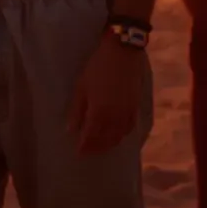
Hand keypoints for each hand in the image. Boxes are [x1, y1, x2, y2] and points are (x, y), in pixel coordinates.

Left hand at [68, 30, 144, 154]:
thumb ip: (77, 110)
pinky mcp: (135, 108)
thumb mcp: (82, 86)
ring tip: (100, 146)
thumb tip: (71, 129)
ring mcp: (127, 114)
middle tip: (88, 152)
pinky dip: (121, 135)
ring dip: (108, 144)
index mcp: (99, 113)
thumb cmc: (97, 67)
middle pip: (105, 140)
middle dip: (96, 148)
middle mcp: (114, 118)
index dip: (84, 146)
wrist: (122, 53)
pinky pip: (129, 129)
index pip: (90, 136)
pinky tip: (116, 135)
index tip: (79, 153)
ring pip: (118, 137)